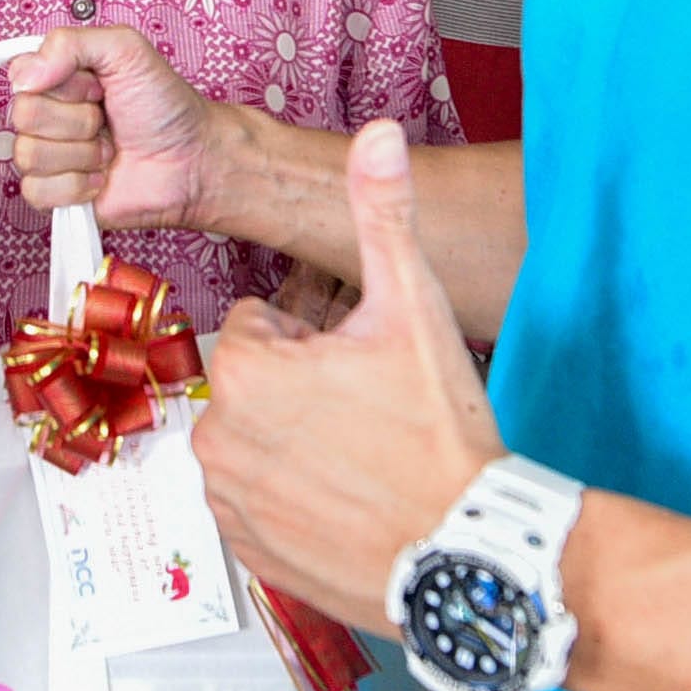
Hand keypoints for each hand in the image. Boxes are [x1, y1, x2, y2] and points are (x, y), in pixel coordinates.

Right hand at [1, 24, 221, 231]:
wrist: (193, 160)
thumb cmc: (165, 107)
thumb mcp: (125, 50)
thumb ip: (69, 43)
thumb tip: (23, 74)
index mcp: (57, 79)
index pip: (22, 76)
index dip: (63, 85)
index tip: (97, 87)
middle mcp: (48, 116)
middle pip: (24, 117)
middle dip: (77, 120)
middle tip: (107, 120)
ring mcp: (50, 157)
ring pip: (29, 156)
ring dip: (81, 154)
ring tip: (109, 150)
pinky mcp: (56, 195)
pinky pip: (37, 191)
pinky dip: (77, 185)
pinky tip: (101, 177)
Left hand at [198, 122, 502, 627]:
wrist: (468, 550)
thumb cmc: (441, 436)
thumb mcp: (415, 307)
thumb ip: (384, 213)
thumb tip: (379, 137)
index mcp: (247, 371)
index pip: (262, 326)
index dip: (318, 341)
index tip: (361, 368)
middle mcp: (222, 440)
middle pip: (256, 386)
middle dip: (303, 392)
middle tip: (369, 415)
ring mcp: (233, 503)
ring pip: (257, 443)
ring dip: (297, 444)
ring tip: (363, 459)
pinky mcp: (250, 552)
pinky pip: (260, 505)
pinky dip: (294, 501)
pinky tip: (348, 502)